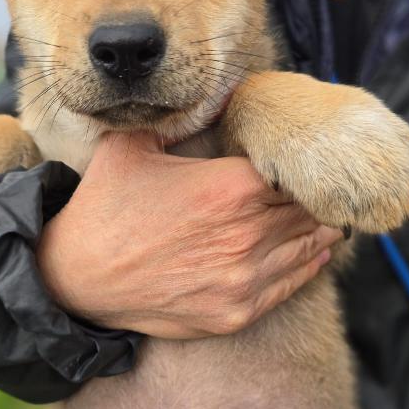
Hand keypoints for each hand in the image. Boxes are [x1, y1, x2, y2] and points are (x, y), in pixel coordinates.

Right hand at [37, 132, 341, 337]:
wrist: (77, 277)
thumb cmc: (105, 208)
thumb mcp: (132, 147)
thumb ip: (176, 119)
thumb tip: (208, 95)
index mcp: (230, 188)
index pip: (296, 174)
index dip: (305, 167)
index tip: (308, 163)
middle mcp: (247, 235)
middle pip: (308, 212)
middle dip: (317, 199)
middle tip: (329, 191)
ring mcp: (243, 280)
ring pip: (308, 249)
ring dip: (320, 232)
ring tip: (330, 220)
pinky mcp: (235, 313)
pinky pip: (289, 286)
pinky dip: (307, 267)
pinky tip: (315, 254)